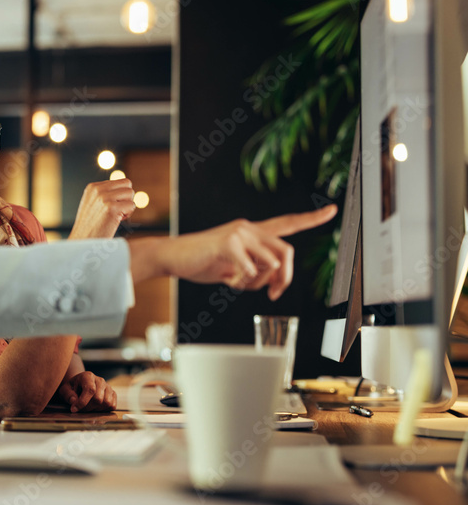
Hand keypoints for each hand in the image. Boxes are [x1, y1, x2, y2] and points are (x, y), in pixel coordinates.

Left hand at [56, 371, 116, 412]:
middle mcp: (100, 380)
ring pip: (106, 403)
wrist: (80, 386)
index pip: (90, 390)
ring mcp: (108, 387)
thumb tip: (74, 401)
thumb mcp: (65, 390)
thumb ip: (67, 394)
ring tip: (88, 408)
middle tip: (80, 410)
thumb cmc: (72, 388)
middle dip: (87, 408)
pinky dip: (104, 410)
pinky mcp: (113, 394)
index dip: (82, 402)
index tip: (74, 409)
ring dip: (96, 410)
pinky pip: (112, 406)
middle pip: (98, 399)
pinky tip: (95, 408)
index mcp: (88, 376)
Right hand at [69, 179, 137, 240]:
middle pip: (127, 184)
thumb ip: (106, 194)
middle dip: (126, 198)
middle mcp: (97, 189)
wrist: (82, 243)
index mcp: (92, 187)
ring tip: (115, 217)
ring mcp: (104, 198)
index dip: (120, 196)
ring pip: (130, 193)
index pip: (120, 182)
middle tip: (116, 212)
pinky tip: (115, 222)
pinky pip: (132, 205)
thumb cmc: (90, 228)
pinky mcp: (111, 208)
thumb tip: (127, 189)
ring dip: (127, 207)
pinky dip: (127, 215)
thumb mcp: (93, 205)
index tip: (110, 208)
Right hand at [143, 205, 336, 299]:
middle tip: (275, 294)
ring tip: (236, 283)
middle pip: (286, 252)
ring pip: (270, 264)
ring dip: (257, 283)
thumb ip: (255, 269)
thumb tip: (272, 282)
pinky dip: (240, 282)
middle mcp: (248, 228)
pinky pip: (250, 270)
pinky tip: (225, 278)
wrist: (173, 256)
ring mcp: (239, 233)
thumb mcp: (234, 267)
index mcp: (251, 232)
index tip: (332, 210)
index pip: (286, 223)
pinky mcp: (229, 243)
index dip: (310, 219)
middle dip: (285, 278)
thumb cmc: (201, 262)